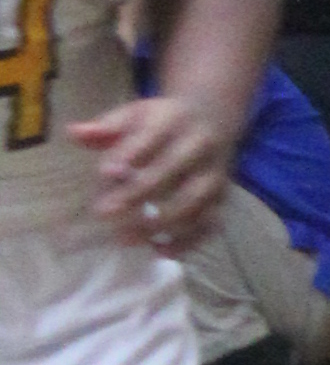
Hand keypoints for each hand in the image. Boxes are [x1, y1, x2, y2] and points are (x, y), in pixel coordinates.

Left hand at [76, 90, 238, 258]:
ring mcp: (213, 174)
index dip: (128, 154)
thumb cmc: (163, 121)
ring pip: (194, 199)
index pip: (151, 136)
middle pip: (172, 169)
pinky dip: (189, 240)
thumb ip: (105, 127)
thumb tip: (73, 133)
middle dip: (138, 193)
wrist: (213, 118)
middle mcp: (199, 146)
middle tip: (105, 213)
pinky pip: (210, 222)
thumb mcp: (134, 113)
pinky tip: (161, 251)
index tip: (103, 173)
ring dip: (162, 221)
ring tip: (127, 238)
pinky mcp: (222, 198)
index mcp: (173, 121)